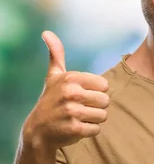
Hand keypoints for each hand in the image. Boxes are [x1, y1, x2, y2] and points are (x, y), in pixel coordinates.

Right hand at [22, 31, 109, 150]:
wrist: (38, 131)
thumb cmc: (51, 100)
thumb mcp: (53, 76)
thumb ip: (56, 54)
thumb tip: (47, 32)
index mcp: (71, 78)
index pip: (104, 85)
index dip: (95, 92)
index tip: (80, 95)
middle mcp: (71, 93)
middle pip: (106, 101)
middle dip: (96, 107)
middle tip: (79, 108)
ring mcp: (72, 111)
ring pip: (103, 115)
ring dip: (93, 119)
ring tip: (78, 118)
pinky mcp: (74, 129)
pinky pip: (96, 129)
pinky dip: (89, 131)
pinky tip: (76, 128)